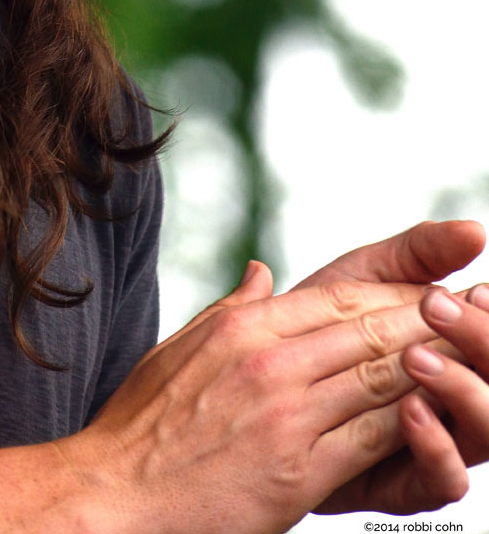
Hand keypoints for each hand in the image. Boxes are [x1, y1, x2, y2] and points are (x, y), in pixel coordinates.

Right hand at [62, 263, 440, 533]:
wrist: (117, 494)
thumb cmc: (142, 424)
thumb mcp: (180, 347)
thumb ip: (229, 308)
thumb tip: (261, 271)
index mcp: (242, 329)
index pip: (335, 298)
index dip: (387, 294)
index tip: (421, 292)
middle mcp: (269, 363)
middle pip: (367, 332)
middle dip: (422, 323)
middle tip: (463, 315)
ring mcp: (286, 418)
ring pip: (379, 380)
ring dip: (428, 369)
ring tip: (465, 359)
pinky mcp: (298, 473)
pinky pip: (370, 439)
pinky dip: (410, 425)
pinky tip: (435, 417)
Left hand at [309, 222, 487, 516]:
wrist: (249, 384)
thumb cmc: (313, 321)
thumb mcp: (364, 275)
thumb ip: (419, 252)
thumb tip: (475, 231)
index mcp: (456, 350)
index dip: (488, 316)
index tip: (477, 289)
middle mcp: (456, 400)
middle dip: (483, 344)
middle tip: (443, 311)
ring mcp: (436, 443)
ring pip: (486, 432)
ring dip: (463, 391)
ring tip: (417, 357)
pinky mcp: (405, 482)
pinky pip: (444, 480)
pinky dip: (436, 446)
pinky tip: (411, 410)